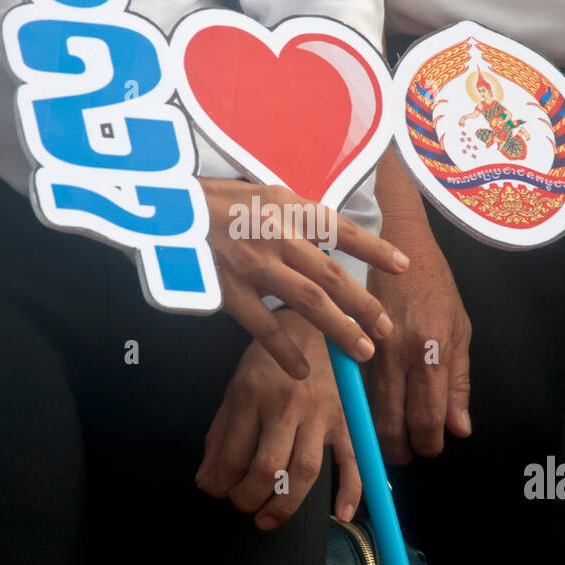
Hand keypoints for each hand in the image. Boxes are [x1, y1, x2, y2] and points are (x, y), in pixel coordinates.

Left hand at [196, 309, 361, 529]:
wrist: (314, 322)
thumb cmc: (270, 357)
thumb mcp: (236, 385)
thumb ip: (221, 434)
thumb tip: (207, 481)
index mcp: (252, 395)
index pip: (233, 455)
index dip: (220, 484)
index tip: (217, 492)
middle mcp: (287, 406)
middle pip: (269, 468)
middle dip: (249, 498)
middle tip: (242, 505)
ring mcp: (320, 414)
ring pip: (305, 470)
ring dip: (285, 504)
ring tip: (267, 519)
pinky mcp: (345, 419)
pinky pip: (353, 459)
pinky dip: (350, 490)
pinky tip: (341, 514)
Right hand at [202, 178, 408, 379]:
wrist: (161, 209)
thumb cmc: (212, 201)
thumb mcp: (260, 193)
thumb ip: (294, 215)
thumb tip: (329, 236)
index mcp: (287, 207)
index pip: (340, 228)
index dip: (373, 248)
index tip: (402, 265)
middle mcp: (276, 235)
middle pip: (331, 274)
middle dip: (363, 304)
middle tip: (385, 329)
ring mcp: (253, 265)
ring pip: (308, 301)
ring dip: (339, 328)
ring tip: (361, 352)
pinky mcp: (228, 291)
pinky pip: (263, 327)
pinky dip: (284, 351)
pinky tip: (302, 371)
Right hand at [368, 155, 471, 463]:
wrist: (399, 245)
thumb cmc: (437, 288)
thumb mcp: (461, 331)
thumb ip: (458, 383)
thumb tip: (459, 429)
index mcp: (432, 352)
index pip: (427, 418)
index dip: (428, 444)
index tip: (429, 449)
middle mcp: (400, 354)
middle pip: (394, 421)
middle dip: (399, 449)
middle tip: (405, 456)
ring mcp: (372, 348)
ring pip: (371, 408)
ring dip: (380, 432)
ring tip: (389, 442)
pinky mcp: (353, 340)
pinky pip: (358, 386)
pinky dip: (366, 406)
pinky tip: (372, 411)